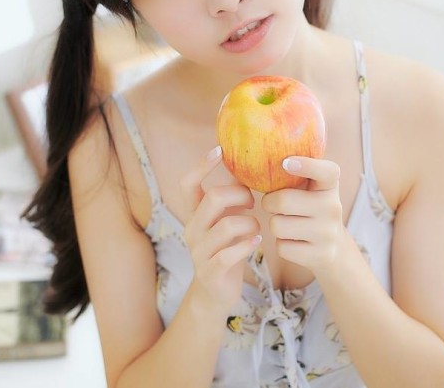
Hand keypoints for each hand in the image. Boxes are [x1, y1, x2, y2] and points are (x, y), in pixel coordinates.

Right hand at [180, 146, 261, 313]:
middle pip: (213, 198)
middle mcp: (192, 229)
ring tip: (256, 228)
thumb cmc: (225, 249)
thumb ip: (231, 198)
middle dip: (239, 195)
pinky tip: (256, 243)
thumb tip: (247, 165)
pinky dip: (247, 246)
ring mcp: (199, 251)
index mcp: (194, 214)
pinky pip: (229, 254)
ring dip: (249, 223)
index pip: (187, 183)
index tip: (219, 150)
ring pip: (227, 225)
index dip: (201, 165)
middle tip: (252, 201)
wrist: (214, 293)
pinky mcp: (210, 272)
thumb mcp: (226, 220)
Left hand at [260, 156, 344, 273]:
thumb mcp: (307, 187)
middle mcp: (333, 207)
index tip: (286, 163)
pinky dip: (281, 244)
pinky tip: (293, 241)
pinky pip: (282, 247)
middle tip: (272, 203)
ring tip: (286, 222)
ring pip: (278, 225)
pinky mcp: (321, 254)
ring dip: (274, 225)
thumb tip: (240, 153)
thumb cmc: (307, 207)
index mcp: (330, 185)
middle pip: (283, 201)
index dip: (307, 165)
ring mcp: (328, 233)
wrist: (331, 246)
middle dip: (269, 202)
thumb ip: (289, 171)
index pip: (327, 171)